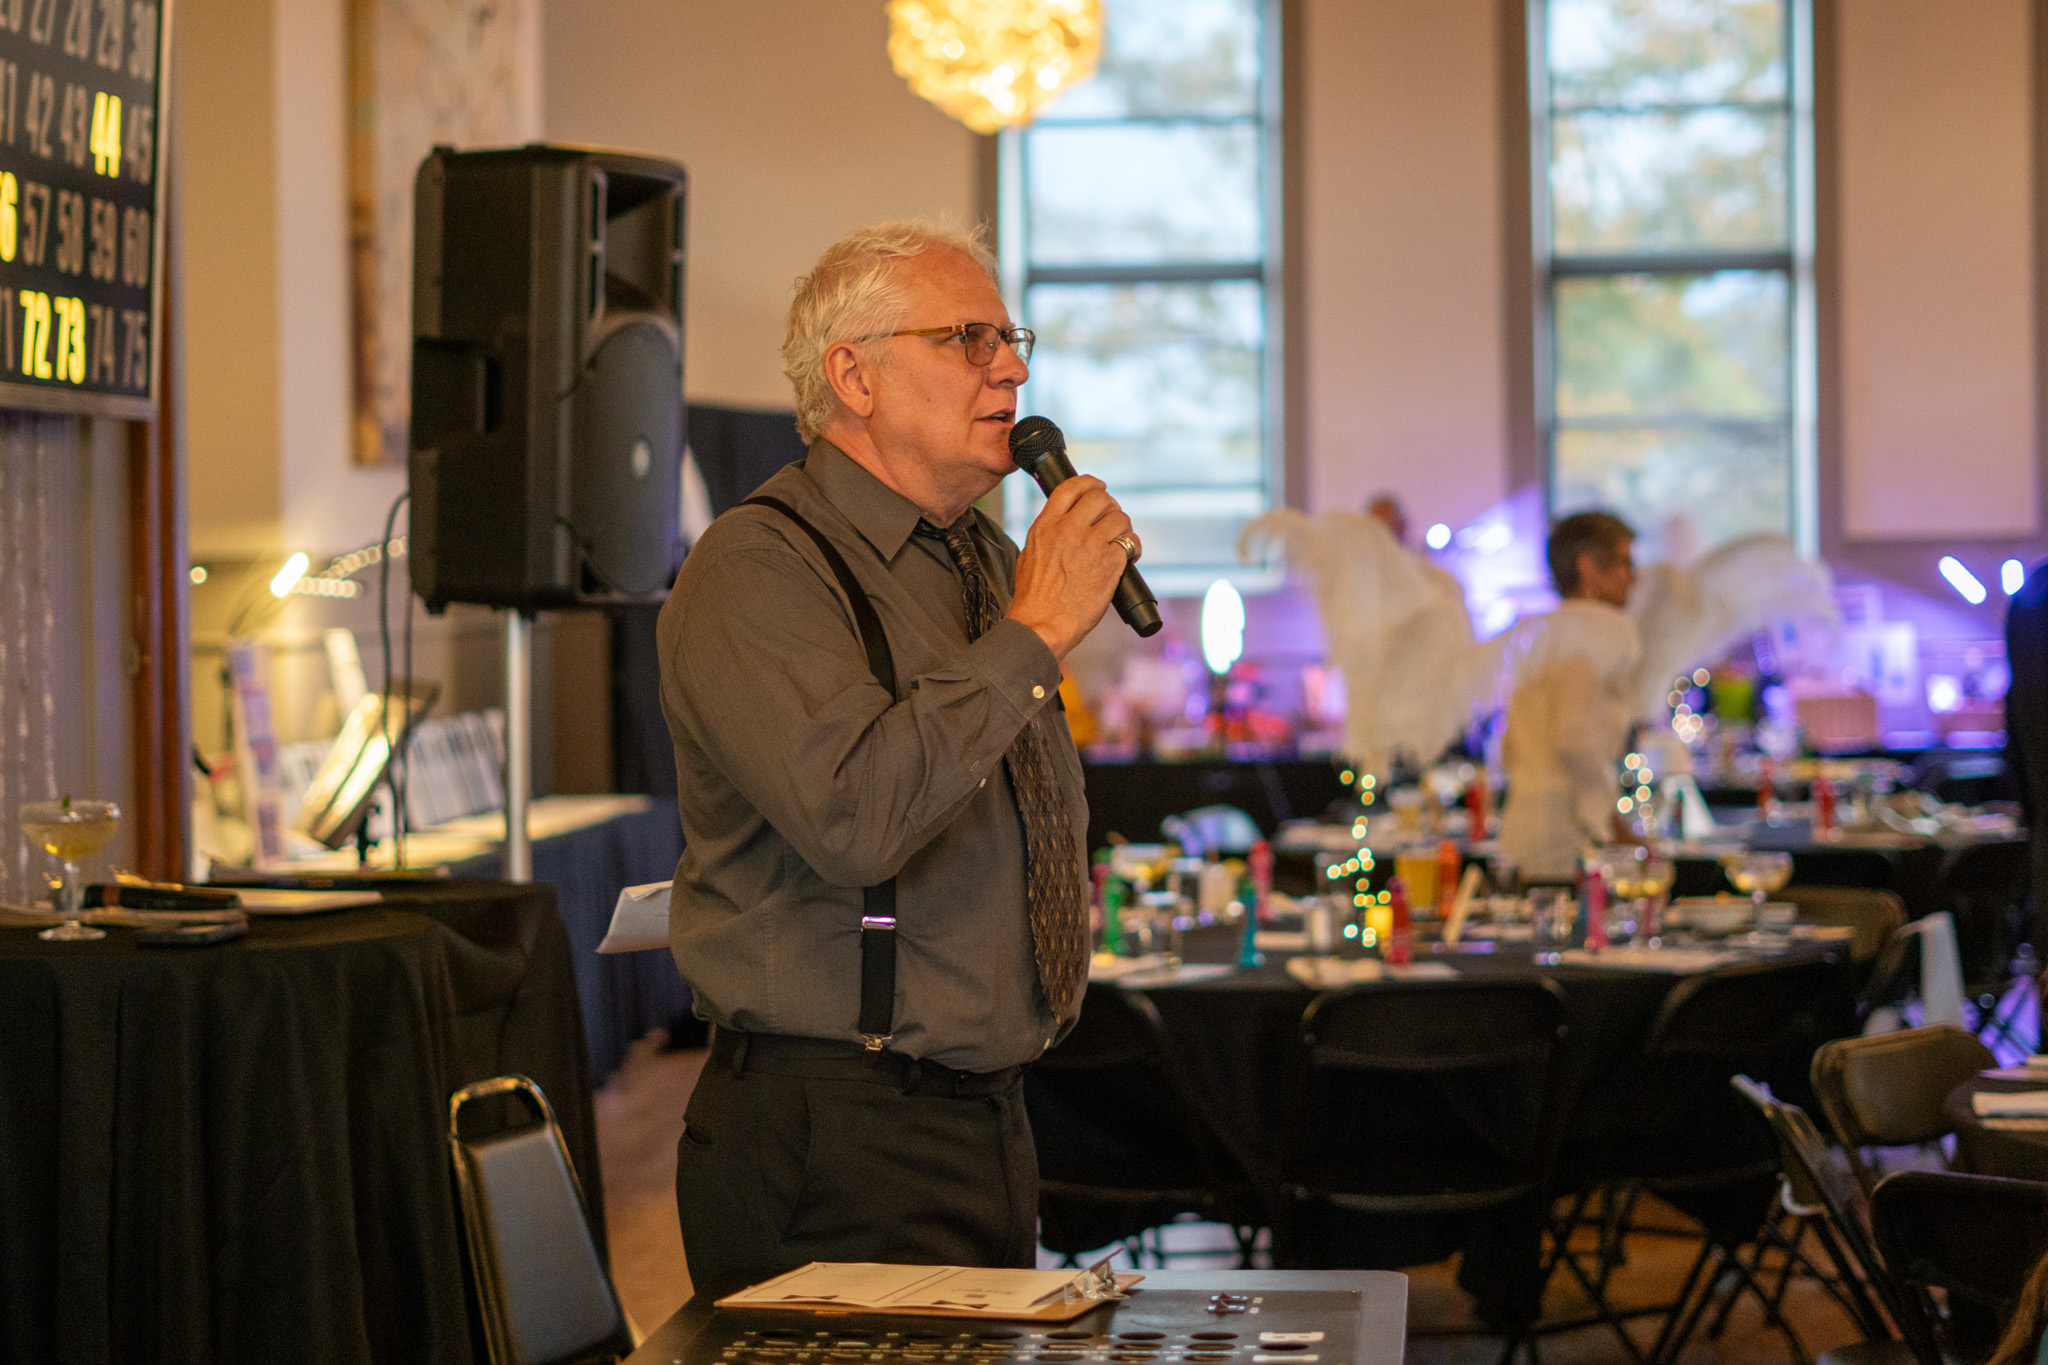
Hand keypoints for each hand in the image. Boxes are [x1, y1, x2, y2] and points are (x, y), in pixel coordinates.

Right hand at [1007, 475, 1136, 661]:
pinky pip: (1130, 542)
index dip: (1090, 483)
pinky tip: (1129, 557)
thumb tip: (1064, 523)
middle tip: (1112, 519)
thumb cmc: (1034, 598)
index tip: (1098, 487)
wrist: (1042, 624)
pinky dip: (1133, 548)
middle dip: (1110, 506)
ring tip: (1120, 541)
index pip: (1071, 487)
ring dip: (1124, 527)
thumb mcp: (1030, 554)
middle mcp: (1068, 529)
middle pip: (1100, 497)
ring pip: (1120, 517)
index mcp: (1046, 525)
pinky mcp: (1109, 563)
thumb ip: (1048, 533)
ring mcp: (1090, 545)